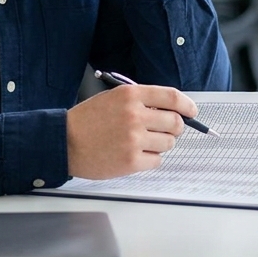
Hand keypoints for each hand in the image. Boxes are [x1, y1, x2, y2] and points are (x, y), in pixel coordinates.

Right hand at [65, 85, 197, 178]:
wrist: (65, 141)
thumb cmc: (88, 120)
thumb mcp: (113, 98)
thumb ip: (141, 101)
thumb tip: (171, 110)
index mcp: (131, 95)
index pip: (172, 97)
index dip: (188, 105)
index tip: (192, 111)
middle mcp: (135, 115)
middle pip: (176, 123)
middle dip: (175, 128)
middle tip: (165, 130)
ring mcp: (134, 139)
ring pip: (168, 143)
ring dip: (160, 144)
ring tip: (141, 142)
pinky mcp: (131, 161)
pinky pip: (157, 160)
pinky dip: (150, 158)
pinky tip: (134, 154)